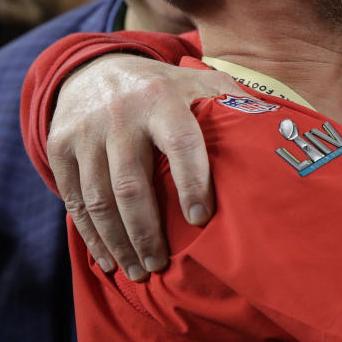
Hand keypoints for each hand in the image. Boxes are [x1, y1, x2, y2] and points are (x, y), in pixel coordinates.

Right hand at [46, 55, 238, 279]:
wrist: (95, 69)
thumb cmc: (166, 88)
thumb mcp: (201, 83)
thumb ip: (234, 104)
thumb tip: (282, 132)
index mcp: (163, 98)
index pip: (181, 143)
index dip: (192, 182)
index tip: (201, 219)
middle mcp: (120, 115)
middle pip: (131, 184)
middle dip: (147, 232)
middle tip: (162, 266)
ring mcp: (86, 133)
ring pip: (99, 199)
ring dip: (119, 242)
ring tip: (139, 272)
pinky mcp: (59, 148)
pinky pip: (74, 200)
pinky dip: (91, 236)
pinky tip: (108, 260)